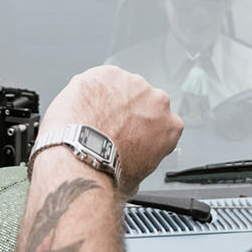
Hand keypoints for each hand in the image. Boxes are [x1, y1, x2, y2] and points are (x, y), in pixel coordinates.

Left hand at [42, 65, 183, 196]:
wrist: (82, 156)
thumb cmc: (108, 170)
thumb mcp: (136, 178)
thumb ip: (141, 163)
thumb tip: (130, 173)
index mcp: (171, 126)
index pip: (161, 124)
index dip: (143, 130)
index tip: (130, 136)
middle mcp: (157, 100)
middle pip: (143, 102)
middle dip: (128, 112)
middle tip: (109, 128)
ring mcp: (132, 83)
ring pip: (120, 88)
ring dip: (109, 99)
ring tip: (91, 119)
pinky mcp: (108, 73)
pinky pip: (98, 80)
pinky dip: (89, 90)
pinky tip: (81, 108)